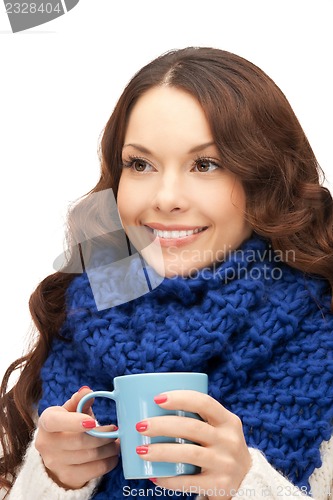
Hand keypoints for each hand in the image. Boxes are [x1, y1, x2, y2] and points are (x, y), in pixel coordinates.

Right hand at [35, 387, 119, 489]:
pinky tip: (113, 455)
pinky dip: (109, 462)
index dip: (74, 422)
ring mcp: (55, 463)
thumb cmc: (67, 426)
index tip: (93, 421)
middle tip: (116, 431)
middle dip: (103, 435)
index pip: (55, 422)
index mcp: (46, 422)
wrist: (57, 454)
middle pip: (79, 441)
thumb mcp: (70, 410)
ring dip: (109, 448)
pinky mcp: (68, 477)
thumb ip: (79, 401)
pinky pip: (95, 471)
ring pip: (90, 456)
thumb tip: (87, 391)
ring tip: (117, 442)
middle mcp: (46, 444)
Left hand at [135, 390, 250, 498]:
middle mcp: (230, 440)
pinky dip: (169, 479)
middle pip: (192, 427)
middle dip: (163, 425)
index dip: (180, 398)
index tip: (157, 398)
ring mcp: (225, 463)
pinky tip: (153, 475)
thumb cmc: (221, 448)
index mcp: (228, 421)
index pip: (204, 402)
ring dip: (161, 451)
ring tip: (141, 450)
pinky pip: (189, 481)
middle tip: (141, 426)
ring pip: (189, 453)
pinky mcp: (220, 485)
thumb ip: (199, 419)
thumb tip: (154, 407)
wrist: (247, 483)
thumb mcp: (220, 430)